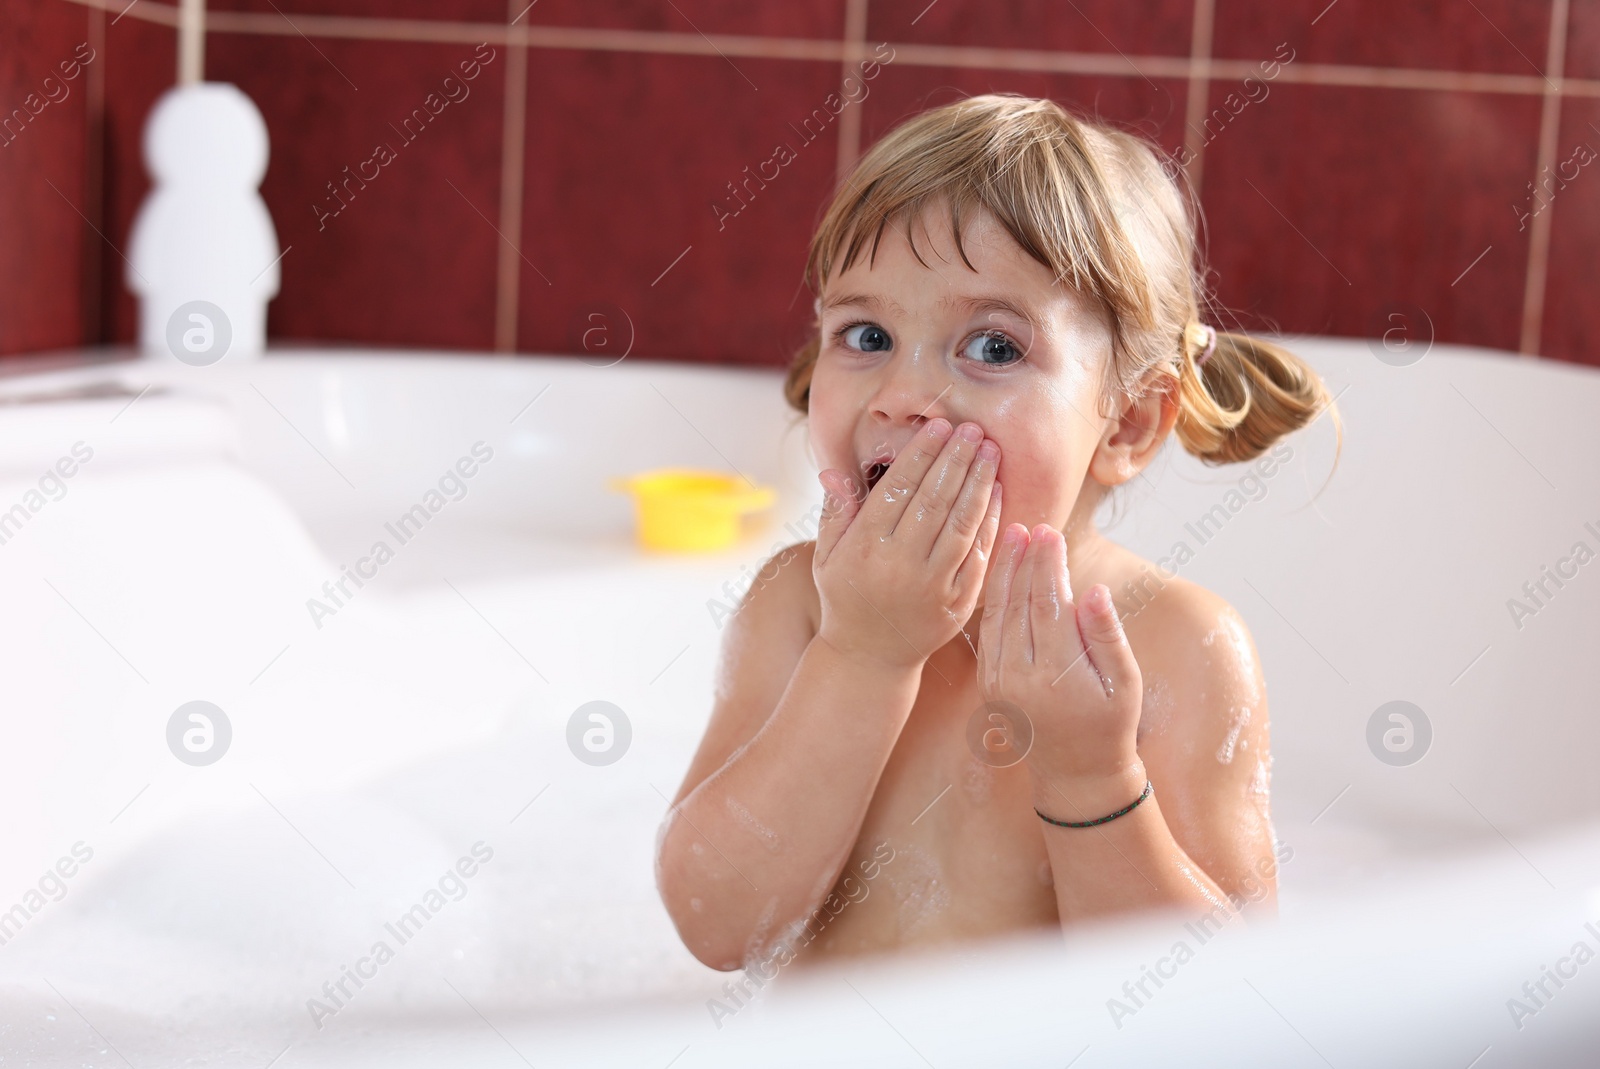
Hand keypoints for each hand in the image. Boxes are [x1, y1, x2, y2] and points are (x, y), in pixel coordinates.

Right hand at [813, 418, 1002, 669]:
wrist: (870, 657)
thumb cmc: (846, 596)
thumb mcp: (827, 556)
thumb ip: (835, 512)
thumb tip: (831, 471)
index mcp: (865, 547)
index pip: (899, 488)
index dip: (923, 454)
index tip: (940, 426)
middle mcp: (899, 564)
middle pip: (935, 500)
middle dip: (956, 459)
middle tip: (973, 428)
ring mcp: (933, 585)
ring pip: (961, 523)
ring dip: (979, 482)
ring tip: (990, 450)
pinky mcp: (958, 602)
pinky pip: (978, 553)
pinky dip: (990, 520)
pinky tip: (997, 491)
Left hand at [976, 523, 1141, 782]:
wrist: (1076, 773)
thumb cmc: (1110, 724)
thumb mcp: (1124, 683)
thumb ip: (1106, 636)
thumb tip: (1093, 590)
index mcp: (1057, 674)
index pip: (1048, 605)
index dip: (1048, 566)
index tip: (1051, 532)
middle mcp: (1020, 676)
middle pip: (1019, 604)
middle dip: (1024, 561)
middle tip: (1030, 524)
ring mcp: (999, 681)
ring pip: (997, 615)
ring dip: (1004, 573)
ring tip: (1012, 537)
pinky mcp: (989, 683)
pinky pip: (988, 632)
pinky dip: (992, 598)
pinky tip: (1000, 573)